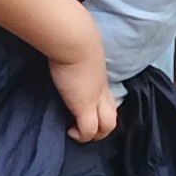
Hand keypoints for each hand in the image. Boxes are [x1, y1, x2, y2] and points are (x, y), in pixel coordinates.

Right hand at [48, 16, 118, 142]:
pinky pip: (89, 130)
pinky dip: (82, 136)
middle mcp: (101, 90)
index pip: (107, 98)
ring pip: (108, 126)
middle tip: (84, 128)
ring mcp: (95, 100)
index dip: (99, 107)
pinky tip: (70, 131)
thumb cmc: (73, 39)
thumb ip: (75, 56)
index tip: (84, 109)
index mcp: (100, 78)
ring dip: (95, 134)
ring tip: (79, 133)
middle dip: (102, 128)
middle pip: (112, 116)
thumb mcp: (77, 50)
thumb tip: (63, 53)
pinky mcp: (84, 106)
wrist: (75, 40)